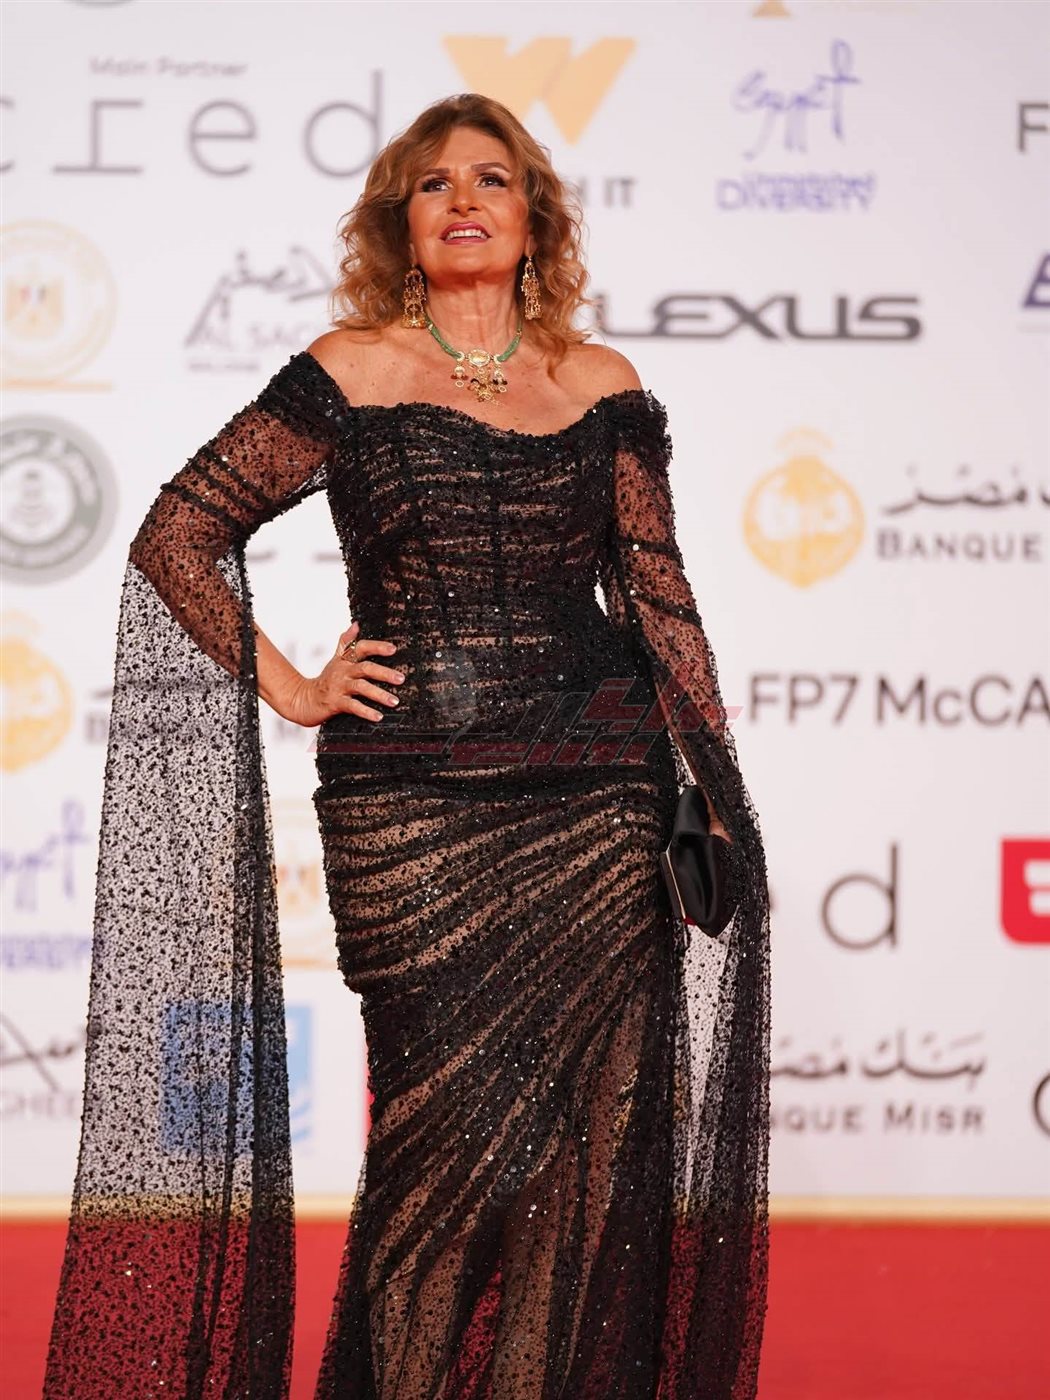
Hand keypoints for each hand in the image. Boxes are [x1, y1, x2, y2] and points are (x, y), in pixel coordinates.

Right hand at [279, 621, 405, 727]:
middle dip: (384, 673)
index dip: (376, 647)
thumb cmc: (325, 680)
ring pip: (361, 687)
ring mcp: (339, 687)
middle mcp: (342, 672)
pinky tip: (378, 716)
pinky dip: (366, 711)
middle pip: (365, 668)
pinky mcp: (335, 703)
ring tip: (394, 701)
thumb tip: (356, 624)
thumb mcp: (335, 659)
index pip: (360, 648)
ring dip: (379, 694)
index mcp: (344, 661)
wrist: (303, 699)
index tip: (393, 649)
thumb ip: (346, 643)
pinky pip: (353, 706)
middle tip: (401, 678)